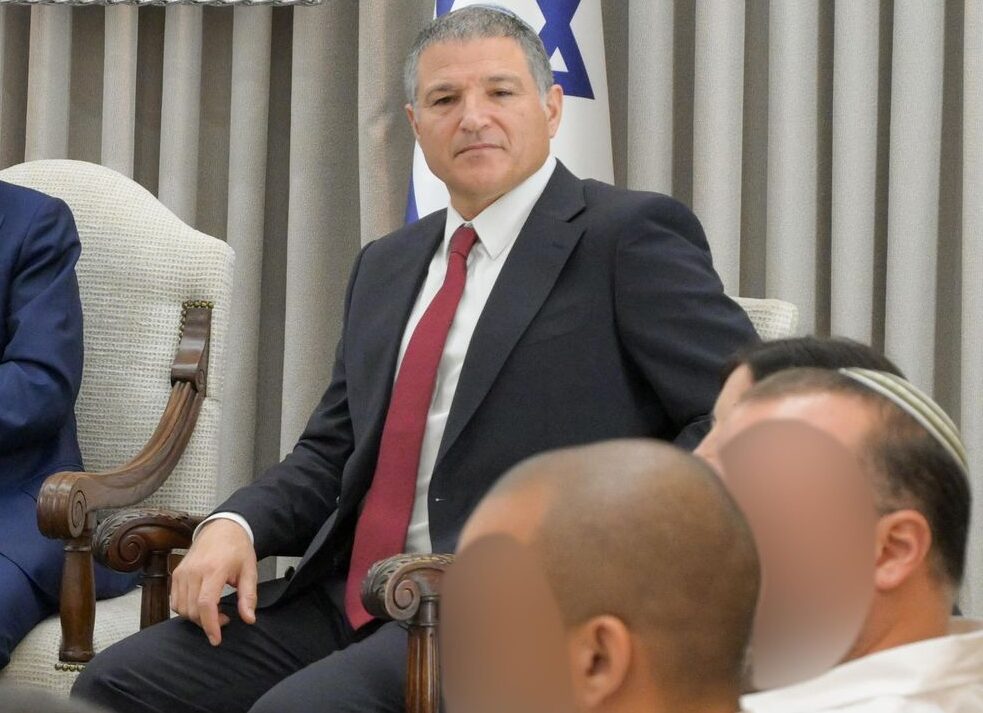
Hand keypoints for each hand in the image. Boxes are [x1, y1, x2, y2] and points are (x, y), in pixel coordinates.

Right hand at [170, 518, 257, 645]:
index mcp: (214, 569)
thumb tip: (249, 619)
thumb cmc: (238, 548)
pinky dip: (186, 609)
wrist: (222, 528)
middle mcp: (194, 571)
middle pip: (192, 610)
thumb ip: (248, 596)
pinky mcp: (176, 574)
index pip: (205, 604)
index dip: (210, 625)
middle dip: (207, 623)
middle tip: (225, 619)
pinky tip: (201, 605)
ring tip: (215, 611)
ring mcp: (182, 572)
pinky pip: (175, 601)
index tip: (216, 639)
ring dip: (197, 617)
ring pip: (181, 608)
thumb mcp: (250, 570)